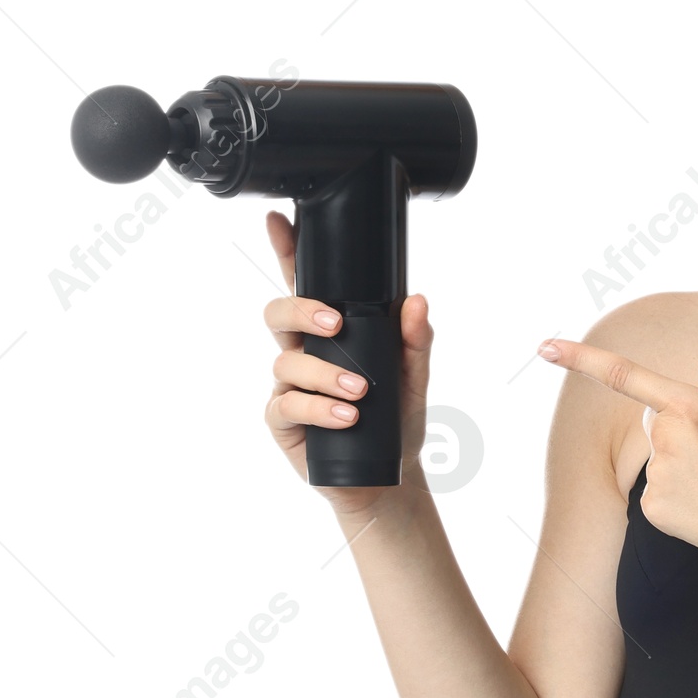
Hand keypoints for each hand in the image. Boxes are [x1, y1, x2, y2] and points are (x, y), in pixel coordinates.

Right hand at [260, 210, 435, 518]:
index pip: (304, 284)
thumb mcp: (414, 377)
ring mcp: (288, 385)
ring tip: (359, 391)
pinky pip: (288, 405)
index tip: (280, 221)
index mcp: (330, 332)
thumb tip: (417, 301)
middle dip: (302, 309)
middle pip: (279, 312)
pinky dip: (319, 409)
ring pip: (287, 361)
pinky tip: (346, 416)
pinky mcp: (283, 421)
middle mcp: (303, 352)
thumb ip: (415, 340)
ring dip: (324, 373)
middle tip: (334, 322)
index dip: (288, 251)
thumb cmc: (395, 422)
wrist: (389, 476)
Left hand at [536, 291, 697, 565]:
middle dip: (682, 428)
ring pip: (659, 458)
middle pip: (656, 421)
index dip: (580, 358)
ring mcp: (657, 477)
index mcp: (688, 406)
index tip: (544, 347)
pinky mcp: (654, 510)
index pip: (624, 374)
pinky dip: (679, 497)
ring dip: (683, 464)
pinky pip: (657, 494)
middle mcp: (665, 440)